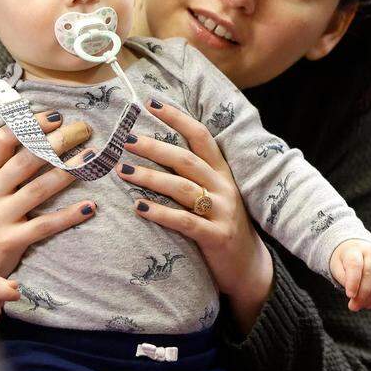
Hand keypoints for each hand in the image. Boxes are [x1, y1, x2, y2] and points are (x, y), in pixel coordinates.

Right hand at [0, 113, 95, 276]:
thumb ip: (0, 167)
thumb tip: (33, 135)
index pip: (1, 141)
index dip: (28, 125)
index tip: (54, 116)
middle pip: (25, 161)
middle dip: (56, 141)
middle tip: (82, 129)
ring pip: (38, 189)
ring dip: (67, 171)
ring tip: (91, 156)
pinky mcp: (9, 241)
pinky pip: (44, 225)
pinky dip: (68, 216)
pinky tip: (90, 206)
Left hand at [118, 100, 272, 330]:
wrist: (248, 267)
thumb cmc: (220, 225)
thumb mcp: (212, 194)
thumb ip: (190, 174)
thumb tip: (153, 149)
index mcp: (221, 172)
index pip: (200, 136)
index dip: (177, 117)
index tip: (150, 103)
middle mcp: (223, 188)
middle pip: (186, 160)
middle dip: (155, 147)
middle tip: (126, 139)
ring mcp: (222, 212)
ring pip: (182, 188)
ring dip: (150, 177)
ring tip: (122, 170)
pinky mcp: (216, 237)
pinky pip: (185, 221)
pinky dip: (160, 213)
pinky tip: (139, 207)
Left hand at [329, 240, 370, 311]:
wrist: (356, 247)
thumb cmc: (344, 260)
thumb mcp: (336, 265)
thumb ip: (342, 277)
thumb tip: (353, 294)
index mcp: (355, 250)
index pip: (355, 266)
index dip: (353, 282)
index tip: (349, 295)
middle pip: (369, 275)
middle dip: (361, 294)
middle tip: (353, 307)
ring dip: (370, 298)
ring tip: (359, 306)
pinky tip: (370, 305)